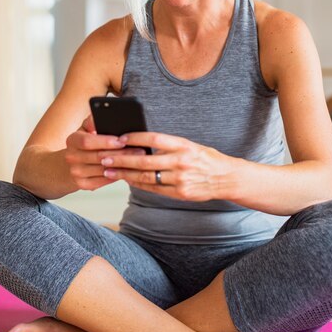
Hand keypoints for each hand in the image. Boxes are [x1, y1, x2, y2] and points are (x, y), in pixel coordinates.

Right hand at [64, 116, 145, 190]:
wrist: (65, 166)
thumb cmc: (82, 143)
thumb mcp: (84, 129)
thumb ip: (93, 120)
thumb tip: (101, 113)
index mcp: (71, 140)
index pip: (87, 141)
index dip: (105, 141)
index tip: (122, 140)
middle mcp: (71, 157)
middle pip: (99, 156)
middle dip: (121, 153)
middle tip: (139, 150)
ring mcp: (76, 172)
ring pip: (104, 169)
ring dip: (123, 165)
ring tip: (139, 160)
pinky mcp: (82, 184)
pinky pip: (104, 180)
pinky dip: (118, 175)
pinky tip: (129, 170)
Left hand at [99, 131, 232, 200]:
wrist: (226, 178)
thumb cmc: (206, 159)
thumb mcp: (190, 146)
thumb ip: (169, 146)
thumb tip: (141, 143)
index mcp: (183, 145)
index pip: (154, 138)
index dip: (134, 137)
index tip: (119, 138)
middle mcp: (181, 161)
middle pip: (144, 160)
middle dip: (122, 159)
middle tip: (104, 157)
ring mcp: (180, 179)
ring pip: (146, 177)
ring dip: (125, 174)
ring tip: (110, 170)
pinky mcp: (180, 193)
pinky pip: (154, 189)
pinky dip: (138, 184)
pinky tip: (127, 179)